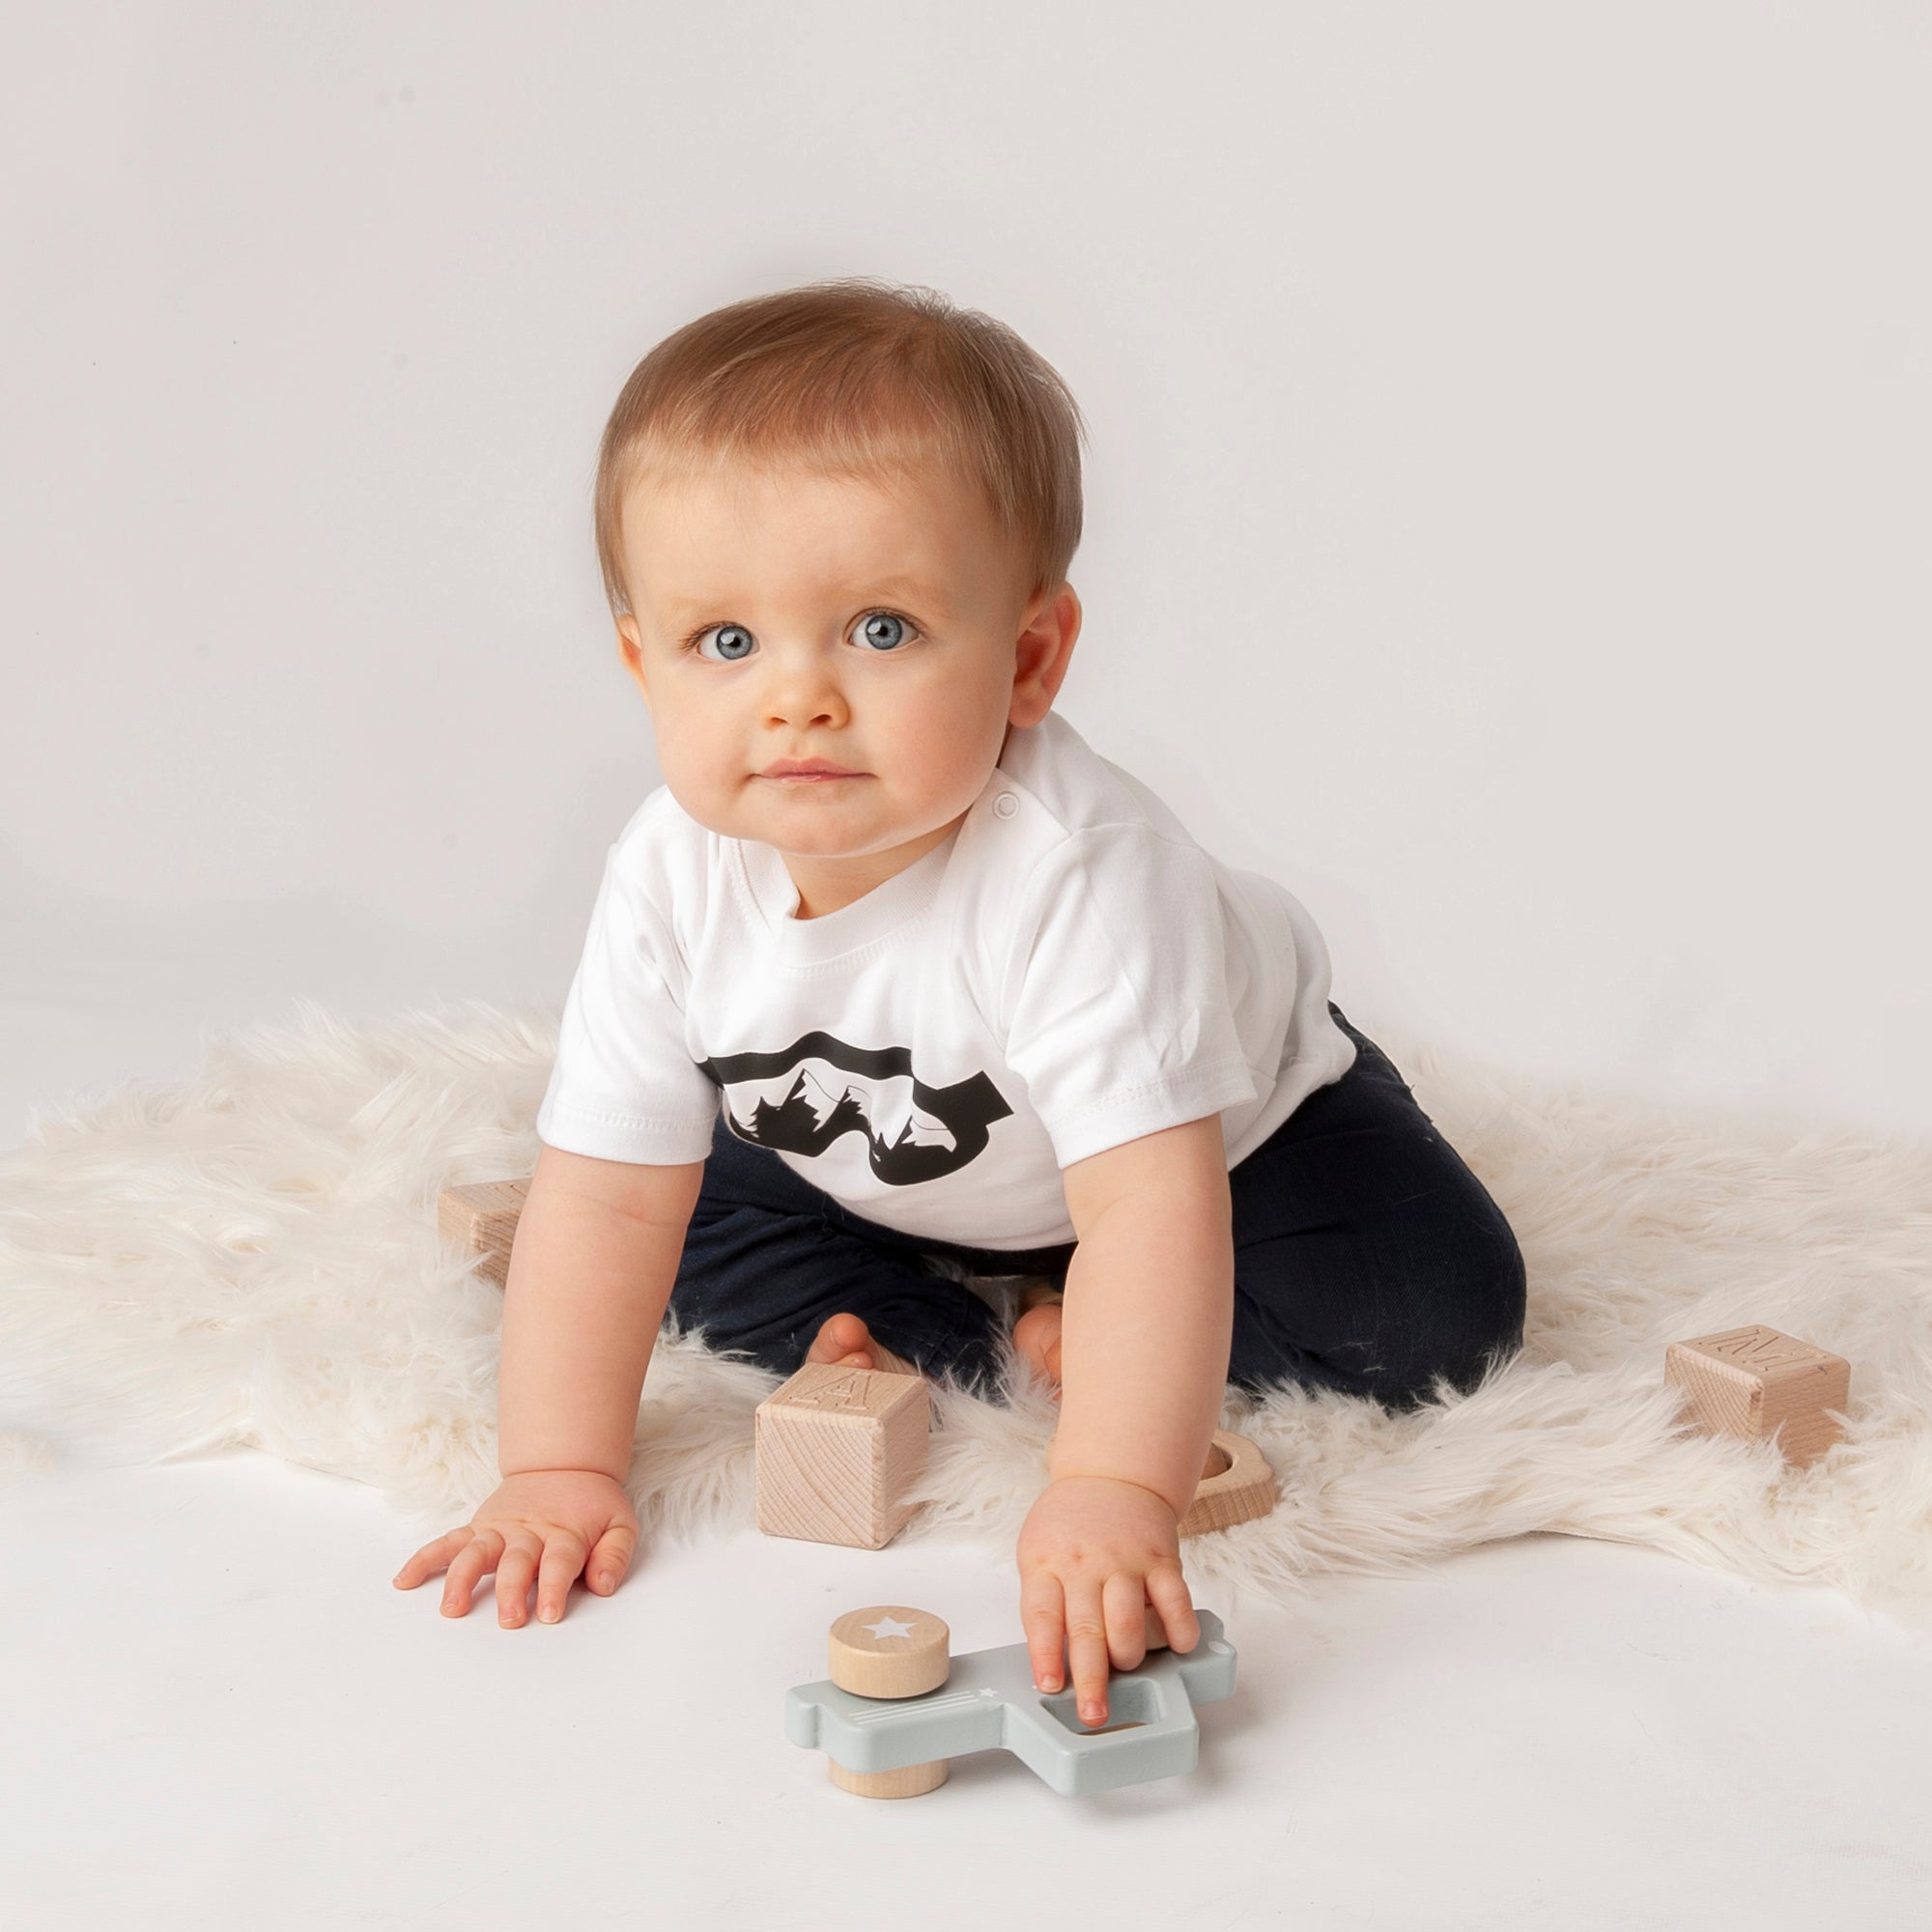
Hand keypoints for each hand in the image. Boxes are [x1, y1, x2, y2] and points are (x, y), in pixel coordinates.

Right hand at [392, 1469, 638, 1625]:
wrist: (564, 1465)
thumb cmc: (592, 1505)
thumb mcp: (620, 1522)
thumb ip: (615, 1554)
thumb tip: (603, 1585)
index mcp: (566, 1532)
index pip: (559, 1561)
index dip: (554, 1586)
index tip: (548, 1614)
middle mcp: (528, 1532)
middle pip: (516, 1561)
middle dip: (511, 1590)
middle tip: (508, 1620)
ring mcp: (499, 1529)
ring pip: (476, 1552)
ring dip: (462, 1579)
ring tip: (452, 1608)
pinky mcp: (477, 1528)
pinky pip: (447, 1542)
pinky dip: (425, 1558)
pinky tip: (403, 1580)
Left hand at [1015, 1473, 1200, 1726]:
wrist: (1110, 1477)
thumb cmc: (1070, 1526)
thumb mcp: (1038, 1554)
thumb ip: (1044, 1602)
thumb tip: (1054, 1664)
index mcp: (1046, 1564)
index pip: (1041, 1615)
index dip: (1045, 1655)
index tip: (1050, 1686)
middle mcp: (1085, 1565)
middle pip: (1087, 1629)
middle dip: (1092, 1679)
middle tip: (1094, 1713)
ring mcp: (1125, 1562)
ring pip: (1129, 1622)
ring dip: (1130, 1656)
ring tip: (1127, 1667)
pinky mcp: (1161, 1560)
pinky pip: (1175, 1601)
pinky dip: (1180, 1631)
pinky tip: (1178, 1647)